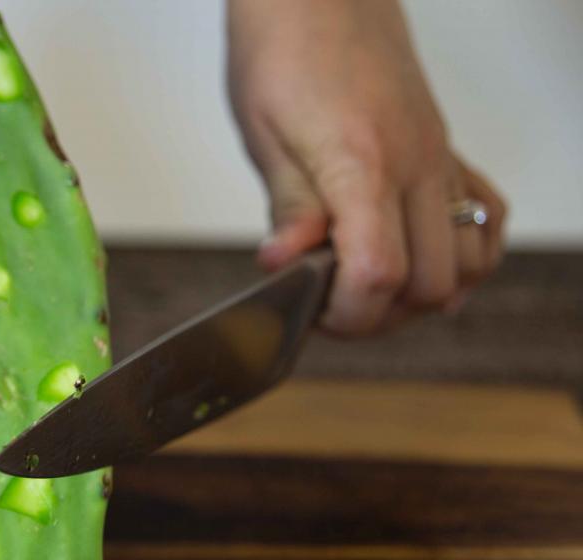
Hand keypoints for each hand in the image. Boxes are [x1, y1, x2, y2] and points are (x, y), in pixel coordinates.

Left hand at [226, 0, 506, 335]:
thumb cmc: (284, 53)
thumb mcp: (265, 133)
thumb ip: (288, 206)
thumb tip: (282, 266)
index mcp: (362, 164)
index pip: (379, 272)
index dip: (349, 313)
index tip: (314, 313)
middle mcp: (416, 165)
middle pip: (430, 283)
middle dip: (379, 314)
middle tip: (330, 304)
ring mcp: (440, 158)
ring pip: (468, 262)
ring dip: (422, 293)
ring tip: (367, 285)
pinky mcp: (447, 151)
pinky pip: (487, 219)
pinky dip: (464, 256)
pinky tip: (417, 256)